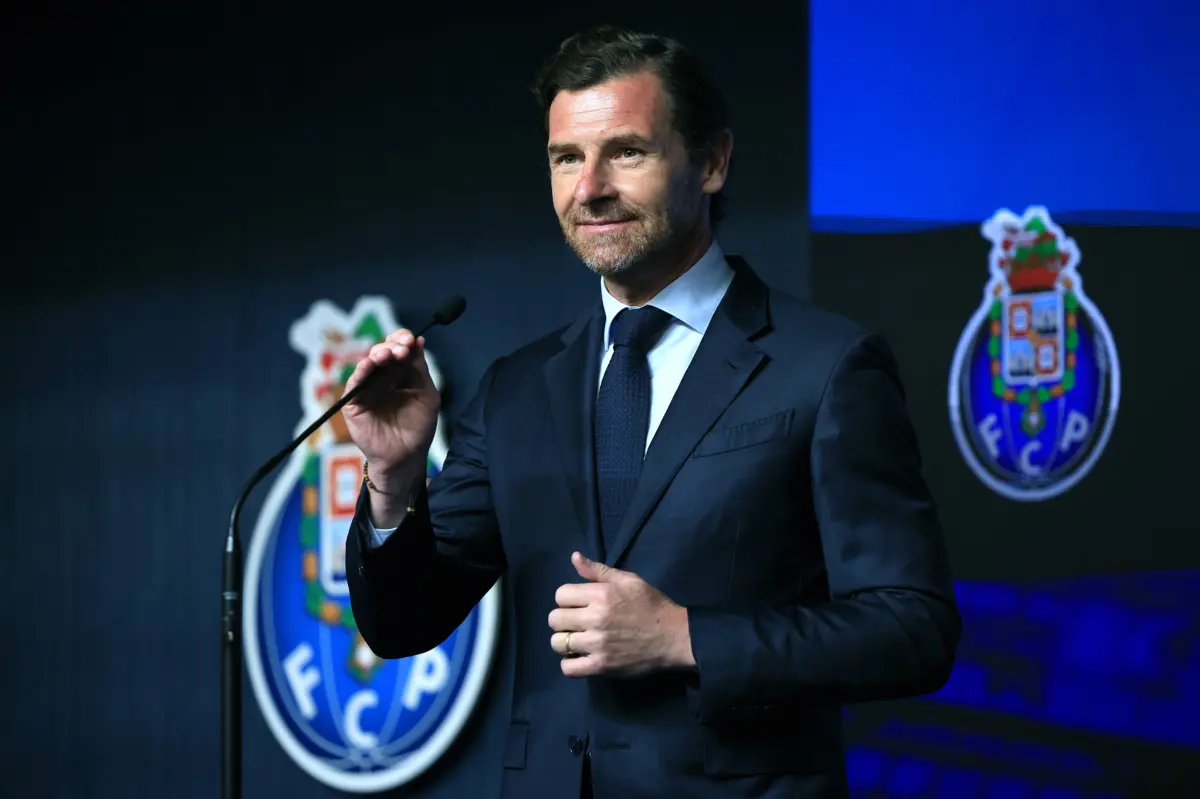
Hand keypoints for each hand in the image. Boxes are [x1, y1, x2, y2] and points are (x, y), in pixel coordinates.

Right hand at [343, 328, 439, 495]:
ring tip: (386, 354)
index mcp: (400, 373)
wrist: (406, 457)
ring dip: (376, 354)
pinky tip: (369, 364)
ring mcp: (367, 388)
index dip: (401, 339)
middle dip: (391, 346)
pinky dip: (361, 371)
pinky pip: (354, 382)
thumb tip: (418, 339)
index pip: (397, 348)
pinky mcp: (353, 402)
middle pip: (382, 352)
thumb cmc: (418, 427)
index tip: (409, 339)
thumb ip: (419, 368)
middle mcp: (382, 377)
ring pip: (368, 364)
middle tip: (401, 348)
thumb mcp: (426, 394)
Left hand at [548, 552, 693, 677]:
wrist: (674, 637)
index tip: (578, 605)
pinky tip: (581, 657)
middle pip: (554, 619)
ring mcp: (597, 644)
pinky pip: (568, 668)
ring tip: (578, 641)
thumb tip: (574, 557)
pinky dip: (570, 664)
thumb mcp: (628, 580)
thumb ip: (598, 571)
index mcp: (601, 594)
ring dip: (565, 642)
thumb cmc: (651, 605)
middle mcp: (595, 618)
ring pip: (557, 643)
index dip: (567, 599)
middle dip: (563, 620)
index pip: (560, 594)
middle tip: (578, 624)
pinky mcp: (601, 666)